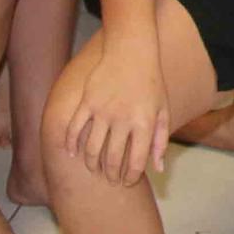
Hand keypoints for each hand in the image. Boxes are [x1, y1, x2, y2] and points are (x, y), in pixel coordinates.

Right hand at [65, 33, 169, 185]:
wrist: (131, 51)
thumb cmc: (151, 82)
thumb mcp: (163, 110)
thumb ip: (160, 140)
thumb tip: (158, 169)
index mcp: (144, 123)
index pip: (135, 162)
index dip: (130, 178)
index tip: (127, 182)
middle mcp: (122, 119)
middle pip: (111, 159)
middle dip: (110, 175)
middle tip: (109, 180)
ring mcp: (103, 110)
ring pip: (91, 149)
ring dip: (91, 164)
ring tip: (93, 169)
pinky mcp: (87, 101)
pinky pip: (74, 128)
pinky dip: (70, 143)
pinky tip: (71, 152)